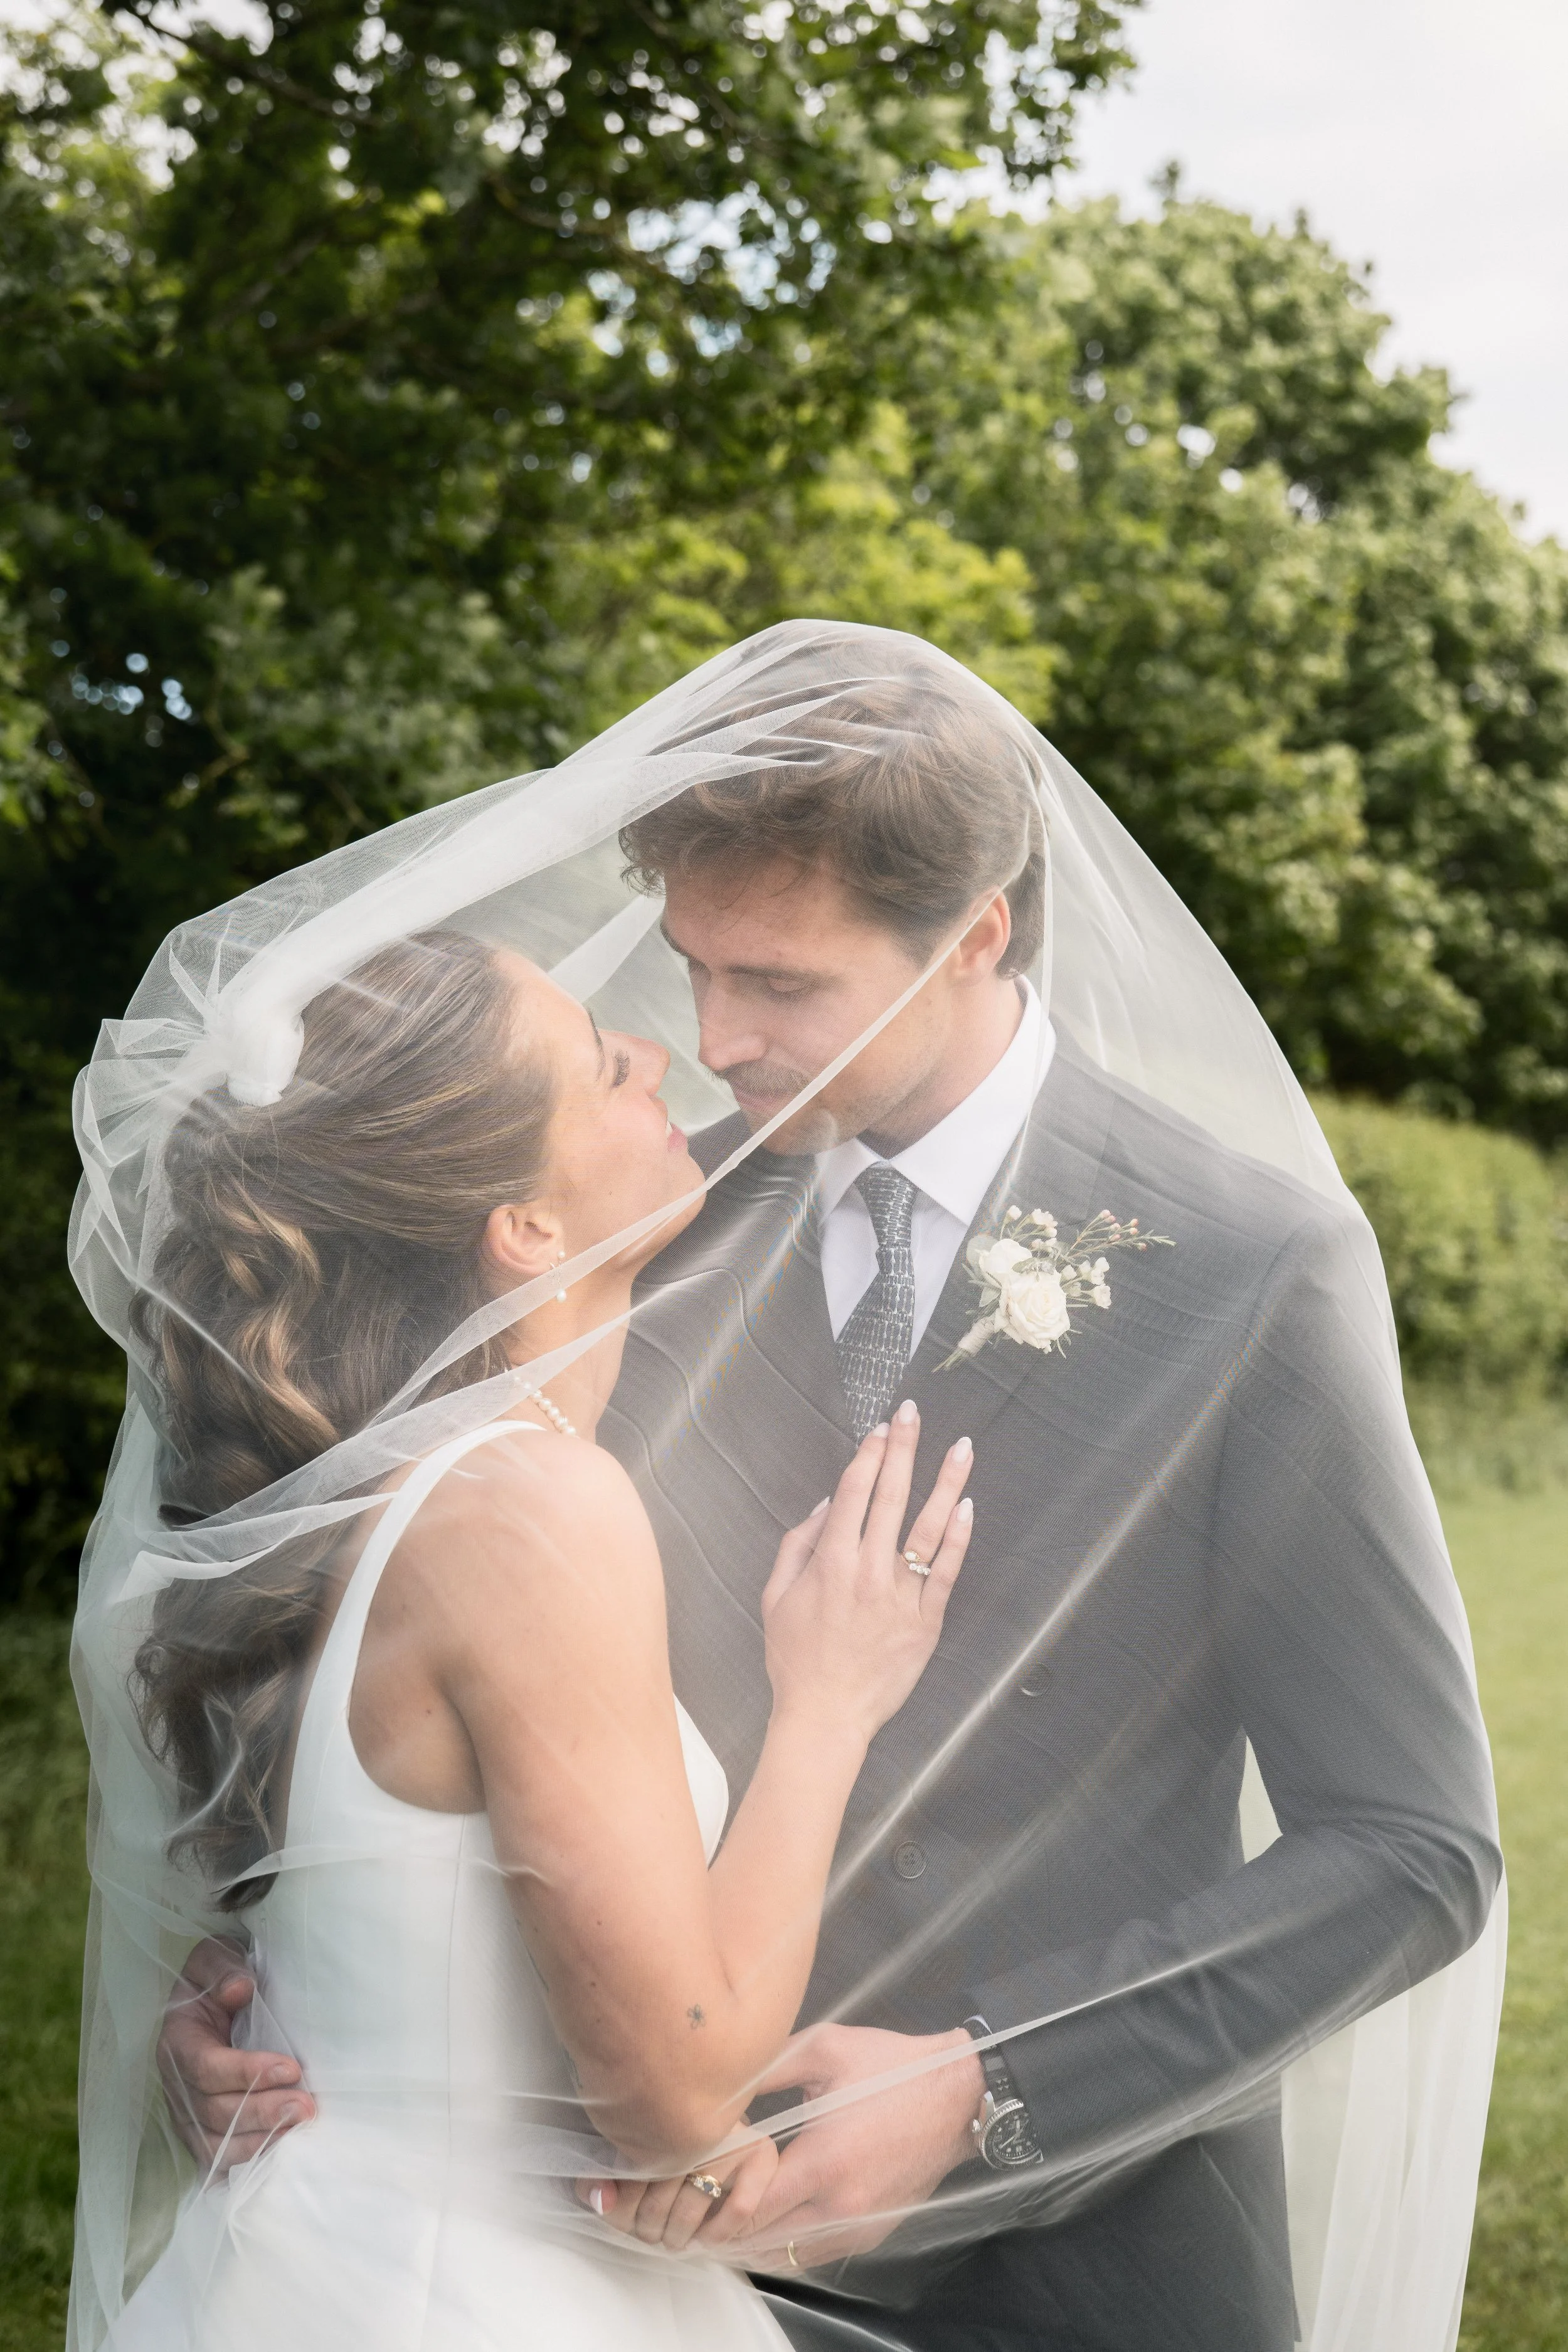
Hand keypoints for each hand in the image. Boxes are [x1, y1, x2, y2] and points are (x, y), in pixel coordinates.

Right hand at [156, 1937, 315, 2171]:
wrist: (214, 1997)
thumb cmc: (219, 1978)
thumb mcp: (214, 1957)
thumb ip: (222, 1969)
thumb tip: (239, 1989)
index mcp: (177, 2042)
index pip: (206, 2067)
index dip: (245, 2072)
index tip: (290, 2067)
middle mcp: (177, 2086)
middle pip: (214, 2112)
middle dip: (261, 2112)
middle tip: (305, 2107)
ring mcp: (187, 2116)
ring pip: (215, 2145)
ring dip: (259, 2142)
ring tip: (299, 2131)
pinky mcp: (202, 2135)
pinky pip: (218, 2162)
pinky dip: (246, 2164)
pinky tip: (278, 2159)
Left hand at [574, 2132, 781, 2252]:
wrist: (721, 2132)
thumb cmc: (662, 2148)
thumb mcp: (624, 2160)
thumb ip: (599, 2180)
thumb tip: (600, 2199)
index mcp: (659, 2108)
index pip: (632, 2169)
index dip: (622, 2205)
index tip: (625, 2215)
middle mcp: (699, 2118)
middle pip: (662, 2190)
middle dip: (649, 2224)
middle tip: (649, 2231)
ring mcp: (733, 2134)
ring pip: (695, 2203)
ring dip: (677, 2234)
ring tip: (671, 2236)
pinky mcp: (760, 2154)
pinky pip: (739, 2207)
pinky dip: (717, 2232)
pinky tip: (704, 2237)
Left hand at [722, 2024, 981, 2265]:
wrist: (957, 2093)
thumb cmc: (892, 2067)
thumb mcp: (823, 2049)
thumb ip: (767, 2069)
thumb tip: (721, 2086)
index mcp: (824, 2161)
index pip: (750, 2208)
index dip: (716, 2201)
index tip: (696, 2183)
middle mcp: (841, 2205)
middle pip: (762, 2241)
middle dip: (726, 2226)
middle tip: (701, 2203)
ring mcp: (860, 2224)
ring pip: (788, 2256)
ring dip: (754, 2241)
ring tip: (730, 2211)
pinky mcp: (874, 2231)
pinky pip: (816, 2253)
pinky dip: (787, 2243)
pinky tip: (772, 2217)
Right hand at [762, 1404, 972, 1747]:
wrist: (825, 1715)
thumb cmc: (795, 1658)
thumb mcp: (776, 1597)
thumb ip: (798, 1545)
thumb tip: (826, 1505)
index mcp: (830, 1562)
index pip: (853, 1493)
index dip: (869, 1455)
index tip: (881, 1429)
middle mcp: (867, 1571)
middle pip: (890, 1496)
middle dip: (903, 1449)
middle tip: (914, 1413)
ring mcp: (899, 1596)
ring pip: (927, 1528)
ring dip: (945, 1483)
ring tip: (962, 1447)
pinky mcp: (925, 1622)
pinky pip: (945, 1573)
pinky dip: (957, 1539)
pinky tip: (968, 1508)